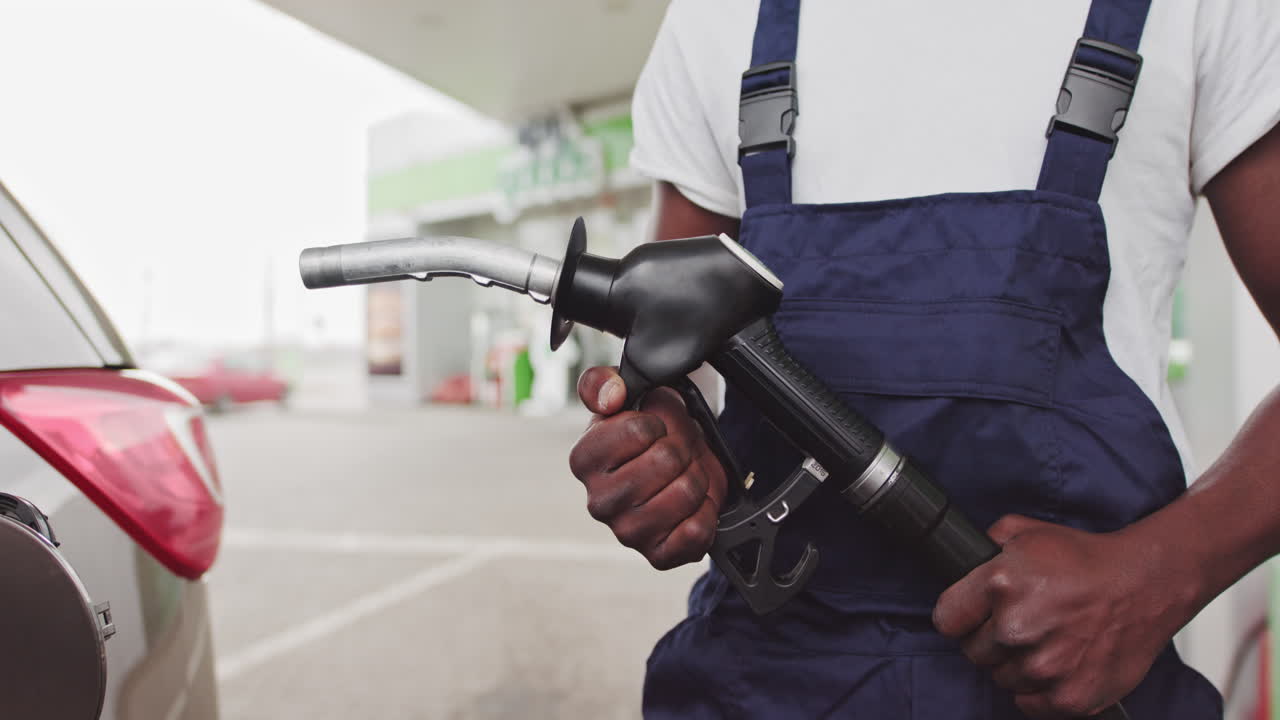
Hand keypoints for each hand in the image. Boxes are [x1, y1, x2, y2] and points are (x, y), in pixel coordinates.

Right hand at [568, 366, 727, 568]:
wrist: (678, 464)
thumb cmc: (647, 433)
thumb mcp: (626, 394)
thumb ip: (604, 383)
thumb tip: (611, 396)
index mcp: (584, 459)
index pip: (639, 430)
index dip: (657, 423)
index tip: (652, 429)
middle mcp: (599, 502)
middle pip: (667, 460)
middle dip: (681, 449)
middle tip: (674, 452)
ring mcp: (627, 532)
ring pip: (685, 494)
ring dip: (695, 477)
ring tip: (682, 475)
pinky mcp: (656, 555)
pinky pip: (696, 531)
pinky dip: (705, 512)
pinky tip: (691, 504)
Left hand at [932, 515, 1199, 717]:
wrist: (1147, 583)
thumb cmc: (1088, 559)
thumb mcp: (1026, 532)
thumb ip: (985, 546)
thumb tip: (962, 561)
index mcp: (999, 584)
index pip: (947, 620)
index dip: (961, 616)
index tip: (975, 615)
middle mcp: (1016, 627)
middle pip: (974, 652)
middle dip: (992, 639)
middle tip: (1023, 623)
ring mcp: (1044, 666)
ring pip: (1002, 678)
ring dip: (1018, 664)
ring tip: (1047, 639)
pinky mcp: (1070, 696)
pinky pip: (1028, 703)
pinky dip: (1039, 690)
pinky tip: (1058, 663)